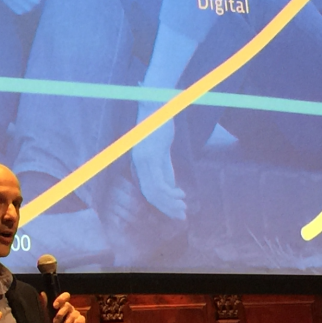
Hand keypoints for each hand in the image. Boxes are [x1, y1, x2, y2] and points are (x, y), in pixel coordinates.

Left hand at [40, 292, 85, 322]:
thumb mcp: (46, 316)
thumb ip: (45, 305)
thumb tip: (42, 293)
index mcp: (62, 306)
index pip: (66, 296)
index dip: (61, 299)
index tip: (55, 306)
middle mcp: (70, 309)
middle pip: (68, 305)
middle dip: (60, 314)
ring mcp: (76, 315)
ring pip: (74, 313)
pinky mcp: (81, 321)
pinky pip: (80, 319)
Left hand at [130, 104, 186, 220]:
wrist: (156, 107)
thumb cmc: (159, 127)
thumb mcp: (163, 152)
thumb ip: (165, 170)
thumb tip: (171, 189)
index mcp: (139, 164)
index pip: (148, 191)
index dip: (162, 204)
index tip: (176, 211)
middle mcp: (138, 164)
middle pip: (150, 195)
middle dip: (166, 208)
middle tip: (181, 215)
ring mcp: (143, 161)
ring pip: (153, 192)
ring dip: (169, 203)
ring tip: (183, 207)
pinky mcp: (150, 156)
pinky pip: (158, 182)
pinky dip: (169, 193)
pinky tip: (181, 195)